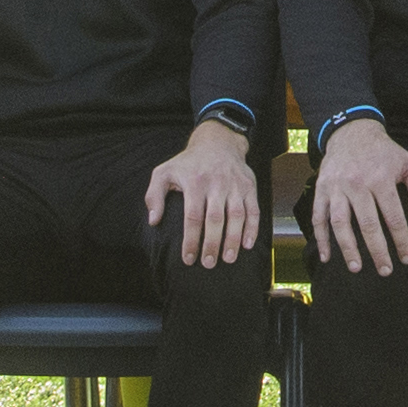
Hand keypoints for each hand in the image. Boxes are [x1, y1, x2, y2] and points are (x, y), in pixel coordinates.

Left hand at [148, 120, 262, 268]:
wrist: (218, 142)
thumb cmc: (188, 163)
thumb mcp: (164, 172)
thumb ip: (154, 195)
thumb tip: (154, 220)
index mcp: (195, 182)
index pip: (193, 217)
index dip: (191, 240)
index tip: (188, 259)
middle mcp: (216, 184)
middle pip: (215, 219)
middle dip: (212, 244)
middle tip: (208, 264)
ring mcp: (235, 185)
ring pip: (237, 216)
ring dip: (233, 239)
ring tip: (228, 259)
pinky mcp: (249, 187)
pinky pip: (253, 209)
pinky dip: (253, 228)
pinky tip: (247, 244)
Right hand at [309, 118, 407, 277]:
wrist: (352, 131)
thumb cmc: (384, 152)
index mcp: (381, 179)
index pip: (394, 217)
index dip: (401, 241)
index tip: (406, 258)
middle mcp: (358, 184)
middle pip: (368, 225)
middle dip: (377, 251)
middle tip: (385, 271)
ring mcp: (337, 187)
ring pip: (340, 223)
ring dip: (348, 248)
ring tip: (356, 268)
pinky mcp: (321, 188)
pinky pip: (318, 217)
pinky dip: (321, 238)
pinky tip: (327, 256)